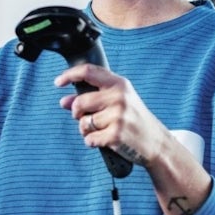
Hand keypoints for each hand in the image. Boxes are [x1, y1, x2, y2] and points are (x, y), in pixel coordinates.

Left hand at [56, 63, 211, 214]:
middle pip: (80, 102)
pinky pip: (89, 139)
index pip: (88, 72)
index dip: (69, 75)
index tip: (58, 82)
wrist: (156, 143)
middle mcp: (119, 97)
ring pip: (83, 123)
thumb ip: (91, 98)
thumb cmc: (134, 119)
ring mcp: (118, 116)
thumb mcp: (118, 102)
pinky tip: (106, 140)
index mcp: (119, 84)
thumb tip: (64, 101)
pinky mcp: (115, 135)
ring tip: (101, 130)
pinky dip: (93, 142)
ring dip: (86, 130)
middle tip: (84, 118)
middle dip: (77, 113)